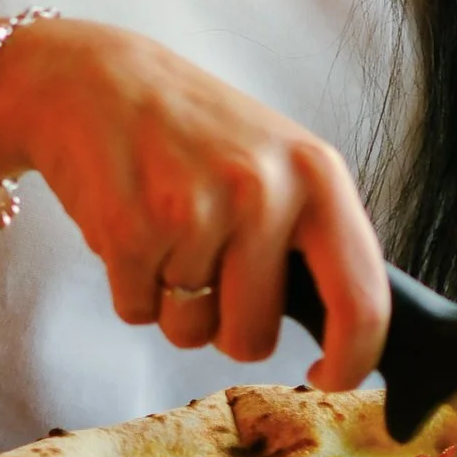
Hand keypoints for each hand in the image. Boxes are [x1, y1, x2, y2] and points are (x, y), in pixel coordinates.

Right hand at [0, 18, 389, 389]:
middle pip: (254, 338)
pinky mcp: (130, 230)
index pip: (362, 299)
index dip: (351, 361)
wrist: (95, 79)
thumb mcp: (279, 161)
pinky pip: (137, 313)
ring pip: (190, 332)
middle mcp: (264, 190)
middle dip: (224, 320)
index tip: (328, 377)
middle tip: (204, 254)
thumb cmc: (194, 129)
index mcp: (317, 174)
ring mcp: (195, 210)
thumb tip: (352, 335)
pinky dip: (128, 286)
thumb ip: (315, 237)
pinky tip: (129, 223)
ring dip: (172, 300)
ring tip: (165, 226)